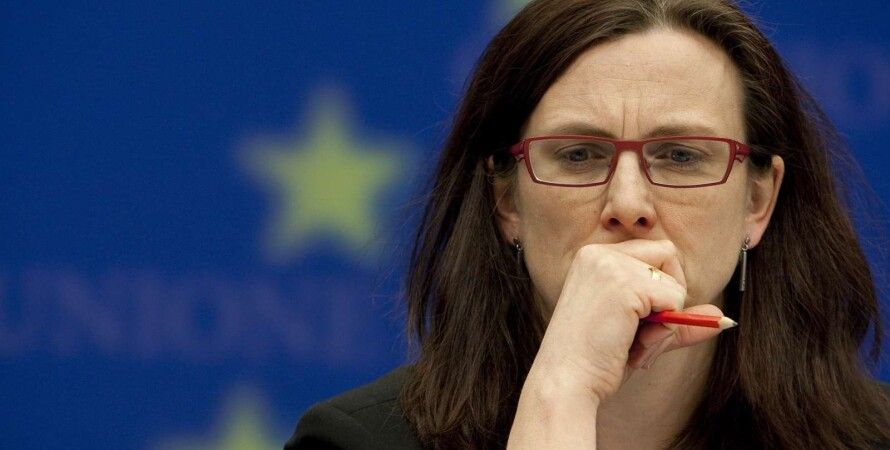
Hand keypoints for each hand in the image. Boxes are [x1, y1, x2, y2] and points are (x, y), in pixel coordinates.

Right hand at [526, 239, 726, 404]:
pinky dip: (666, 327)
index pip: (653, 253)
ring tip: (634, 342)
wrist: (566, 382)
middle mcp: (598, 253)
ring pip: (674, 279)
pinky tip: (633, 343)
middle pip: (668, 254)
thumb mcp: (637, 333)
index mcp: (593, 257)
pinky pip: (675, 299)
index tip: (637, 321)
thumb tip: (720, 317)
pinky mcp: (623, 283)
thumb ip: (675, 320)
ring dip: (666, 317)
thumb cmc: (595, 361)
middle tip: (642, 331)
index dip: (660, 288)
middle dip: (669, 295)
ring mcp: (609, 265)